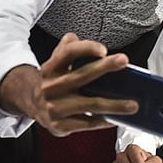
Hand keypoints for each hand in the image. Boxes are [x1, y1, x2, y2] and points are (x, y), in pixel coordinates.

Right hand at [0, 33, 138, 135]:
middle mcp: (51, 87)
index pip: (68, 53)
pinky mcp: (59, 125)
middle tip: (124, 61)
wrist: (30, 103)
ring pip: (90, 104)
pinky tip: (116, 119)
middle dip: (105, 67)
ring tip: (133, 105)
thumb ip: (67, 48)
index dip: (86, 49)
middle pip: (81, 75)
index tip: (103, 50)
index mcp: (51, 68)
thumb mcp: (55, 62)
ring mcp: (55, 107)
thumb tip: (74, 37)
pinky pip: (87, 124)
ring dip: (113, 105)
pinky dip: (103, 122)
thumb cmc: (51, 80)